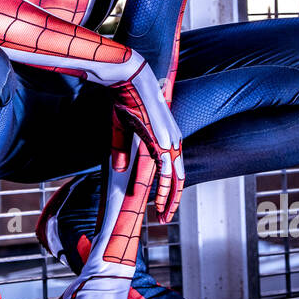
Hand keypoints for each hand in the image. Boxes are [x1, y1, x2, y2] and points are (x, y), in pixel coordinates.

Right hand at [111, 53, 183, 221]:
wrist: (129, 80)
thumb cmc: (126, 100)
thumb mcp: (122, 131)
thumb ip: (122, 151)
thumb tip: (119, 168)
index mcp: (166, 138)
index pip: (172, 170)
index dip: (167, 189)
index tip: (159, 206)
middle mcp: (173, 141)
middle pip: (179, 178)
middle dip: (172, 200)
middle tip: (165, 218)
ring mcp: (170, 140)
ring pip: (176, 178)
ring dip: (169, 199)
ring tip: (163, 216)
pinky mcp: (163, 140)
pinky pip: (167, 171)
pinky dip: (164, 189)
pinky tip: (159, 202)